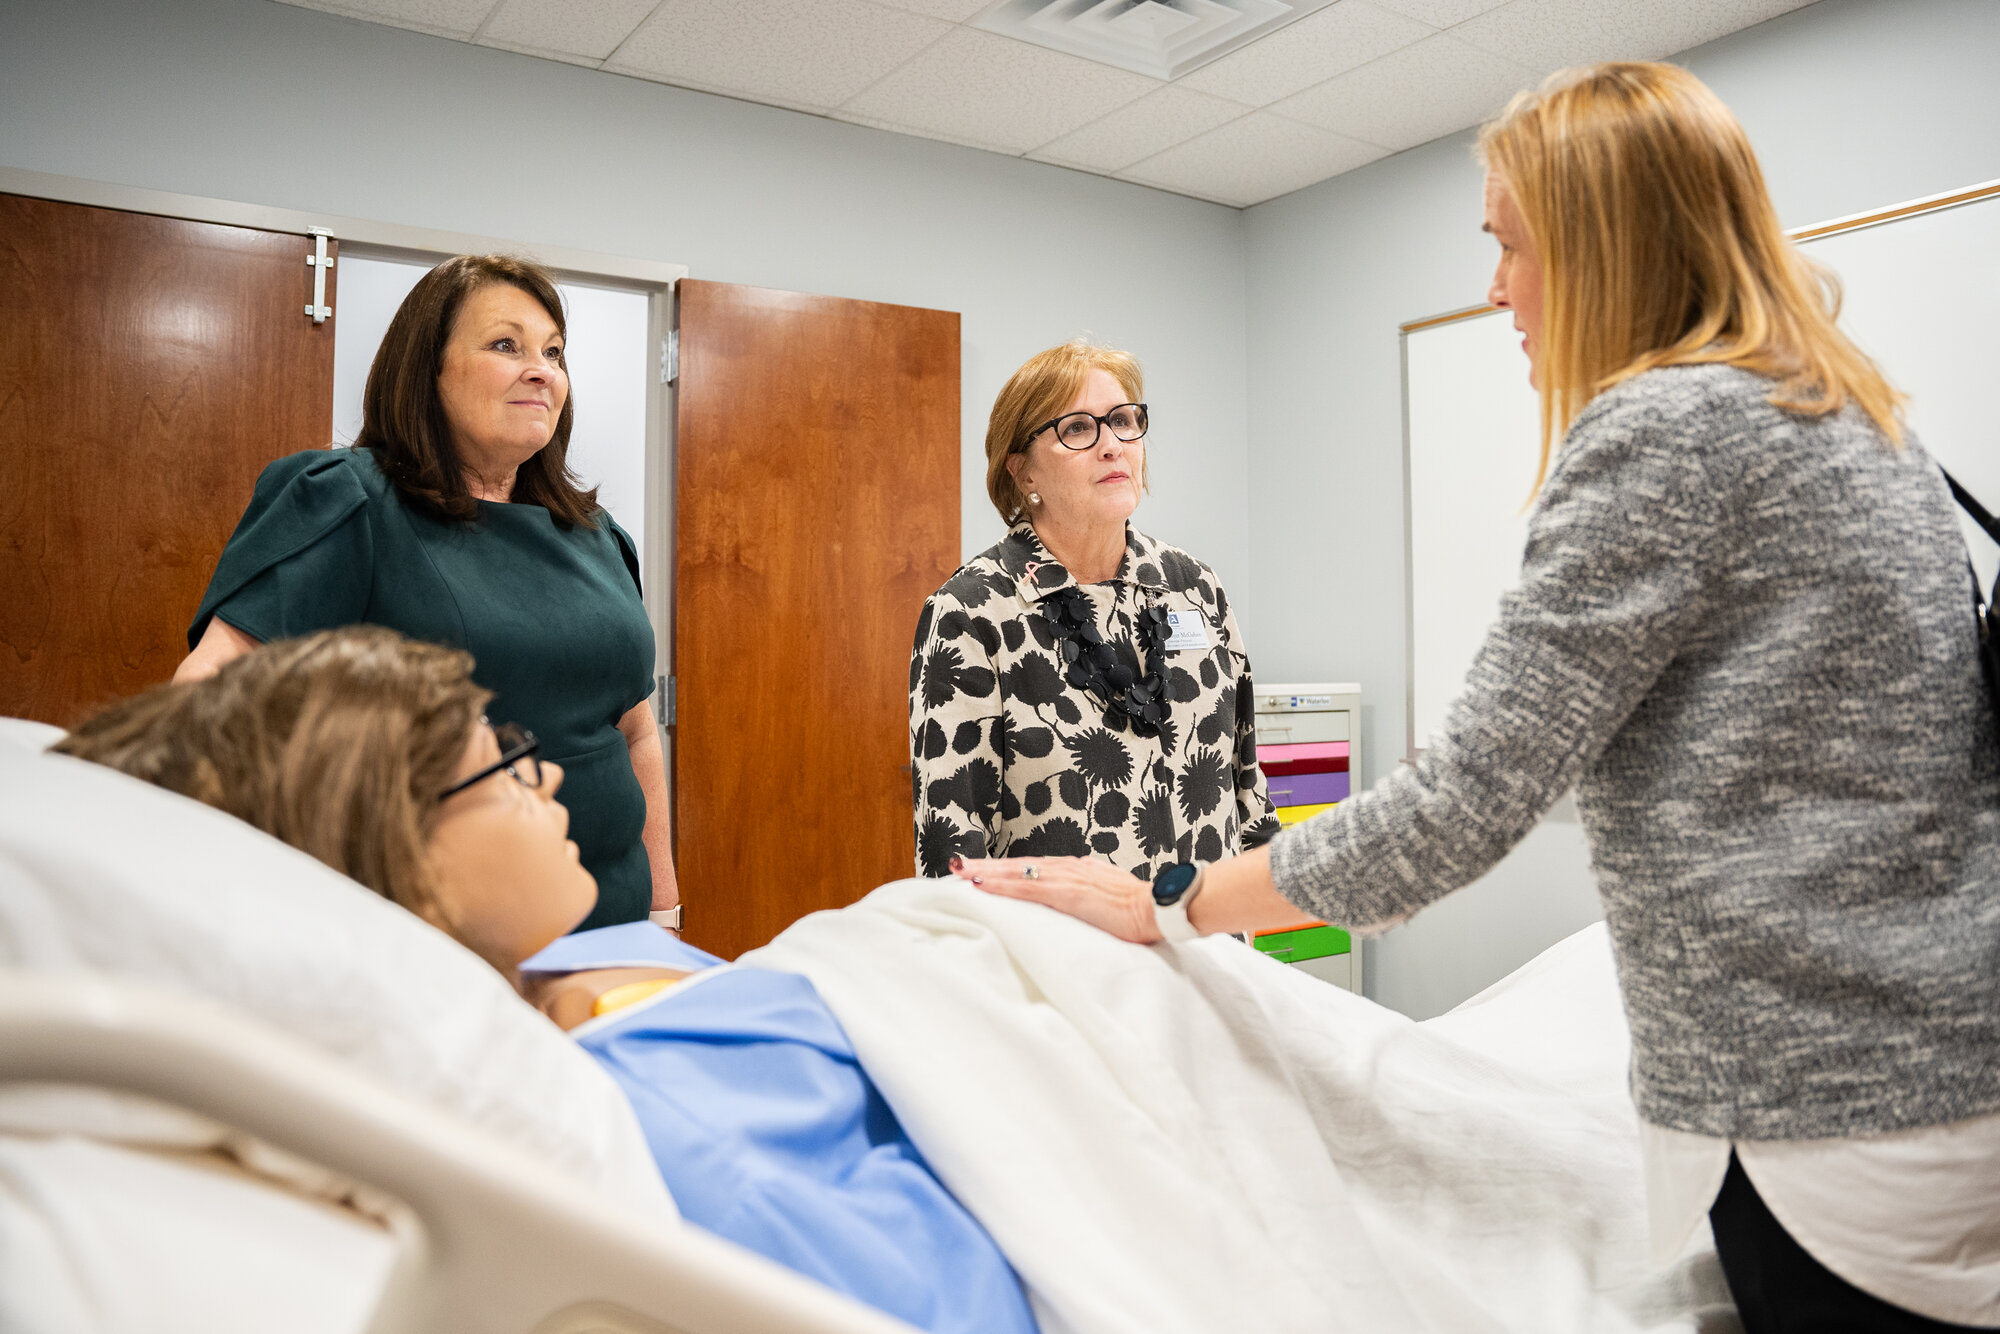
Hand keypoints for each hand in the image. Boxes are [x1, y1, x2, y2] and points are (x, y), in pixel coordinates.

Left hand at [950, 854, 1159, 943]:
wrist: (1156, 906)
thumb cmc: (1137, 904)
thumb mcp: (1107, 890)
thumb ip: (1090, 883)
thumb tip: (1079, 878)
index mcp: (1074, 869)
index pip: (1031, 868)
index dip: (1004, 869)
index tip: (980, 871)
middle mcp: (1065, 868)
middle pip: (1016, 866)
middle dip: (985, 866)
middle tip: (956, 865)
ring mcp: (1065, 878)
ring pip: (1015, 873)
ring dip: (985, 872)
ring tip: (959, 871)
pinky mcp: (1066, 893)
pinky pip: (1025, 889)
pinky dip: (1000, 885)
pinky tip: (980, 885)